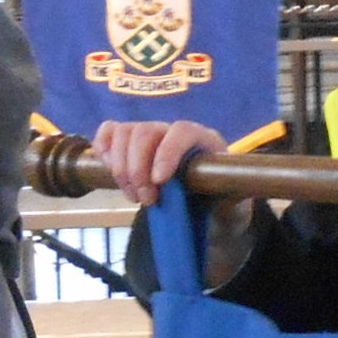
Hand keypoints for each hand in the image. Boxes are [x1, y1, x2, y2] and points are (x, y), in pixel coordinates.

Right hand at [90, 119, 229, 207]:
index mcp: (203, 139)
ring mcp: (150, 134)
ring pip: (125, 132)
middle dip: (138, 169)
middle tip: (145, 200)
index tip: (159, 181)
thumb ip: (233, 199)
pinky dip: (102, 147)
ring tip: (132, 195)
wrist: (203, 206)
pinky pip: (109, 131)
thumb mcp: (233, 204)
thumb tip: (234, 196)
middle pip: (145, 131)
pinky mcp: (129, 142)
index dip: (167, 152)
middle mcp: (173, 132)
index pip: (182, 131)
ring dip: (121, 167)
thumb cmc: (219, 202)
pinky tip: (109, 170)